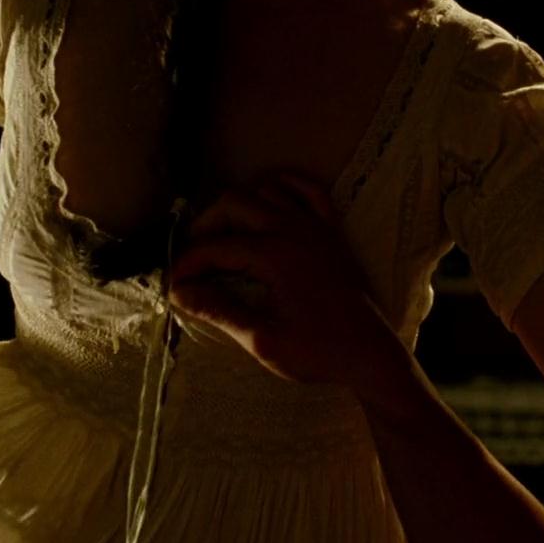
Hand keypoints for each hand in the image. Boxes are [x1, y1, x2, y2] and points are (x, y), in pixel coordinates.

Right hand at [169, 175, 406, 388]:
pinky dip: (284, 188)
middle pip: (234, 203)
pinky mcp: (332, 231)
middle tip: (193, 258)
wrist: (370, 354)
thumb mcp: (262, 339)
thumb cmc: (318, 352)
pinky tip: (268, 204)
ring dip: (240, 206)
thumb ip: (219, 311)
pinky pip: (308, 190)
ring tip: (224, 237)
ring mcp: (316, 225)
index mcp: (275, 255)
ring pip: (266, 189)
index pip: (216, 247)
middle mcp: (294, 229)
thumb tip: (180, 294)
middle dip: (205, 226)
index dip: (188, 264)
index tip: (173, 285)